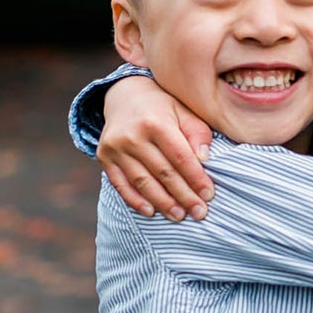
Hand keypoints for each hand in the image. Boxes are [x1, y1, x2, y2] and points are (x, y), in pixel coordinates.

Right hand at [96, 76, 216, 221]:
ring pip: (142, 182)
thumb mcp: (183, 110)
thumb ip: (197, 132)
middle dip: (183, 196)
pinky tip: (151, 212)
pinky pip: (120, 184)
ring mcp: (115, 147)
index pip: (180, 157)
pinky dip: (135, 200)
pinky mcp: (104, 157)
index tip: (209, 195)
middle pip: (163, 173)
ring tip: (179, 216)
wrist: (124, 95)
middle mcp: (132, 135)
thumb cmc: (161, 106)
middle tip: (199, 213)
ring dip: (162, 202)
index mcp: (155, 122)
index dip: (195, 179)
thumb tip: (204, 160)